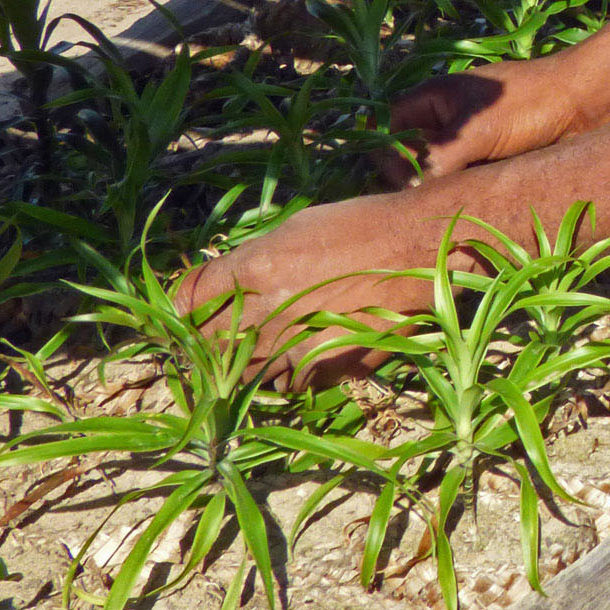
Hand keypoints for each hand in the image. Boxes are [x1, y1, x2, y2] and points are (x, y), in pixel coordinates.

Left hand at [176, 190, 456, 385]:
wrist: (426, 250)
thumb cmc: (363, 226)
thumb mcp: (298, 226)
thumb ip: (252, 258)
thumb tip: (220, 283)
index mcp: (256, 270)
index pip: (186, 300)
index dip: (183, 305)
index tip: (189, 308)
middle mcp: (269, 314)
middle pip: (209, 343)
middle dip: (210, 337)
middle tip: (223, 330)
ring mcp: (299, 349)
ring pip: (245, 372)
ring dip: (250, 360)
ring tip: (272, 340)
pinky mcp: (328, 371)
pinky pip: (290, 383)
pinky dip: (290, 372)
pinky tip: (308, 349)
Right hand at [382, 57, 585, 185]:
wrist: (588, 104)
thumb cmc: (530, 104)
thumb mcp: (476, 131)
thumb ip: (436, 160)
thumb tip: (408, 192)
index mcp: (437, 98)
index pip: (393, 126)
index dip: (392, 151)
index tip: (405, 179)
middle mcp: (450, 118)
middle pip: (414, 152)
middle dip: (416, 176)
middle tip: (427, 199)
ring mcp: (473, 139)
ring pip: (441, 170)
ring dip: (443, 187)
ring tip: (451, 205)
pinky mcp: (493, 159)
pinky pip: (467, 179)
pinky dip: (466, 191)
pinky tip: (471, 205)